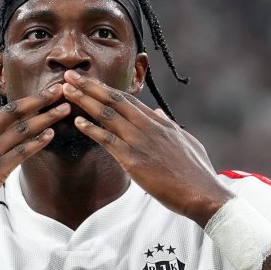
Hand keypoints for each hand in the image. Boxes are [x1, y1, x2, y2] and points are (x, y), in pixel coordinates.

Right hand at [0, 84, 70, 240]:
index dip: (19, 105)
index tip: (36, 98)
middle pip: (11, 113)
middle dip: (36, 100)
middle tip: (56, 90)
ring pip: (21, 130)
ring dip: (45, 117)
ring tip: (64, 109)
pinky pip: (21, 153)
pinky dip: (38, 141)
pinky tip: (51, 135)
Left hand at [62, 69, 230, 225]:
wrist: (204, 194)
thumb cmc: (197, 174)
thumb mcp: (186, 142)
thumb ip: (169, 126)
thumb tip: (158, 113)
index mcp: (160, 123)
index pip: (128, 101)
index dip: (106, 90)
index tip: (90, 81)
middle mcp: (149, 126)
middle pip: (114, 100)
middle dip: (90, 86)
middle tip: (70, 75)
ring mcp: (141, 142)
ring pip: (108, 115)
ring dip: (85, 101)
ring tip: (66, 90)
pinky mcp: (134, 160)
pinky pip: (108, 140)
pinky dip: (91, 129)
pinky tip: (77, 122)